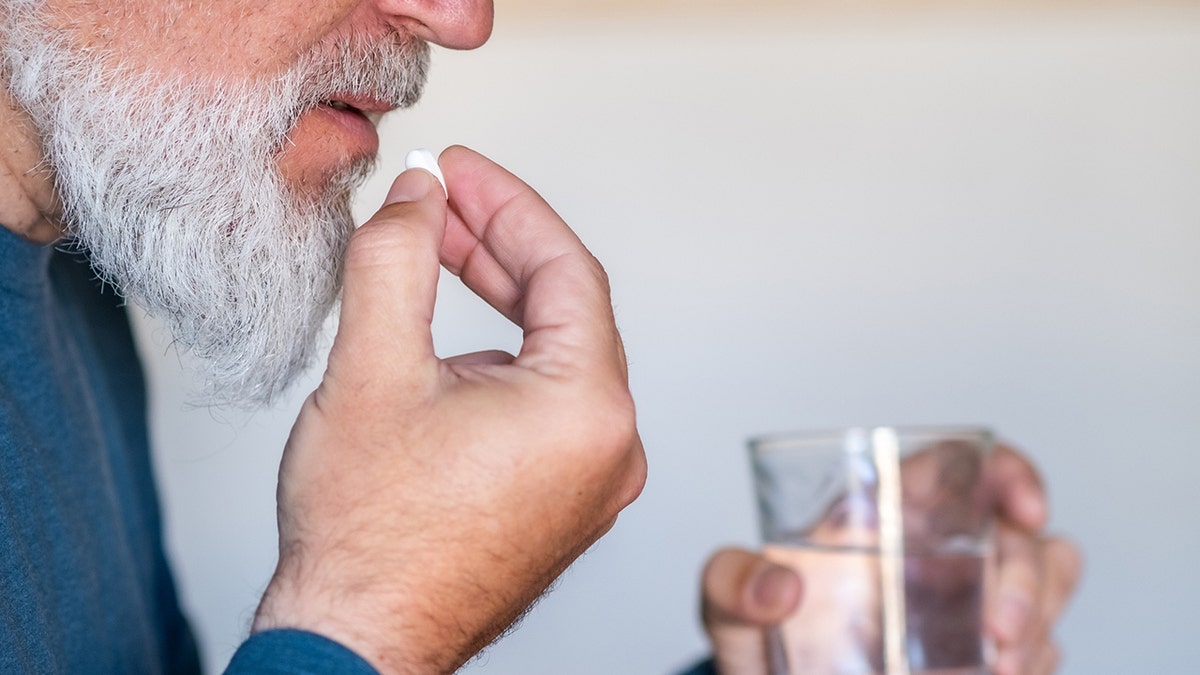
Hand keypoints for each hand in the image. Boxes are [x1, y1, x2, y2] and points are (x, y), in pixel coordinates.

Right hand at [252, 146, 646, 673]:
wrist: (357, 640)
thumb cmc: (370, 538)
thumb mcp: (372, 369)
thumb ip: (398, 259)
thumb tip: (419, 196)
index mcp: (586, 409)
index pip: (565, 268)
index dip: (508, 205)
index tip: (459, 169)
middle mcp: (608, 447)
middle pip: (566, 309)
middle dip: (499, 248)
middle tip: (442, 205)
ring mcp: (590, 479)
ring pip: (554, 357)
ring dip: (499, 303)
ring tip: (435, 261)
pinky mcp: (563, 500)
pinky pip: (547, 405)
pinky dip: (503, 362)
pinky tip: (448, 350)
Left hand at [701, 445, 1080, 674]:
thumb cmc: (759, 636)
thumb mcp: (729, 604)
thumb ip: (731, 583)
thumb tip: (777, 587)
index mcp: (884, 517)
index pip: (963, 465)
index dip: (1008, 473)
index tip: (1027, 508)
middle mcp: (935, 554)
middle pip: (1022, 536)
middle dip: (1031, 580)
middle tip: (999, 636)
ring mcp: (966, 607)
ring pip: (1047, 593)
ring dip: (1039, 629)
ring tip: (998, 670)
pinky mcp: (983, 657)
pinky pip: (1042, 650)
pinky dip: (1035, 664)